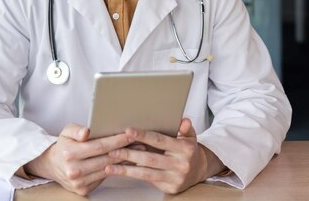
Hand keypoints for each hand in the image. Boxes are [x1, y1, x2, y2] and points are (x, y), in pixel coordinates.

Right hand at [24, 123, 131, 195]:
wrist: (52, 164)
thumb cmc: (64, 145)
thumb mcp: (66, 131)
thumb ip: (77, 129)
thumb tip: (86, 132)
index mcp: (70, 153)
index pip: (99, 146)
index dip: (116, 140)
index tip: (129, 134)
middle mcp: (74, 170)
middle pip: (106, 159)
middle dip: (125, 150)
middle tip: (139, 142)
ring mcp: (78, 182)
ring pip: (107, 170)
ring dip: (124, 161)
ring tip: (136, 151)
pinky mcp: (83, 190)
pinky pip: (104, 178)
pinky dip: (116, 170)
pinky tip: (125, 162)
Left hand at [104, 118, 223, 193]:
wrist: (199, 170)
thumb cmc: (188, 150)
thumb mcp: (190, 136)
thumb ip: (185, 128)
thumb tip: (184, 120)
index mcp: (185, 149)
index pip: (160, 141)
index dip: (143, 135)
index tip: (128, 131)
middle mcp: (181, 165)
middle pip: (150, 159)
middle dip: (130, 155)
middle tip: (113, 150)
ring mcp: (175, 178)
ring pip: (147, 173)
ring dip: (126, 170)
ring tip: (109, 166)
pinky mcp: (170, 188)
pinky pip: (148, 180)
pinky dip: (133, 175)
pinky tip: (121, 172)